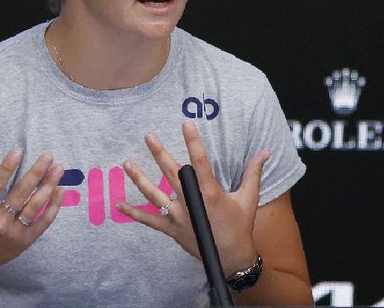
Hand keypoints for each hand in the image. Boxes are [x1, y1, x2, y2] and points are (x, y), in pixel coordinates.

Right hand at [0, 149, 64, 277]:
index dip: (6, 168)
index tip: (18, 151)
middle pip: (21, 194)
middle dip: (36, 173)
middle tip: (48, 156)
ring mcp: (13, 234)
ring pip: (35, 207)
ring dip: (49, 186)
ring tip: (59, 168)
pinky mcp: (25, 241)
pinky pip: (43, 222)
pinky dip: (53, 206)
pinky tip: (60, 189)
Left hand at [116, 121, 270, 275]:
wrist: (230, 259)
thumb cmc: (240, 226)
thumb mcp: (249, 198)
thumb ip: (254, 172)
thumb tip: (265, 152)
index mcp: (210, 193)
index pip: (200, 162)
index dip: (193, 142)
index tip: (186, 124)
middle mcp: (191, 203)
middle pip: (172, 174)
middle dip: (159, 153)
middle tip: (149, 136)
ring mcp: (179, 217)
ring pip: (155, 195)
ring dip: (140, 178)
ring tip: (127, 163)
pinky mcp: (172, 229)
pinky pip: (149, 220)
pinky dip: (133, 213)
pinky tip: (118, 204)